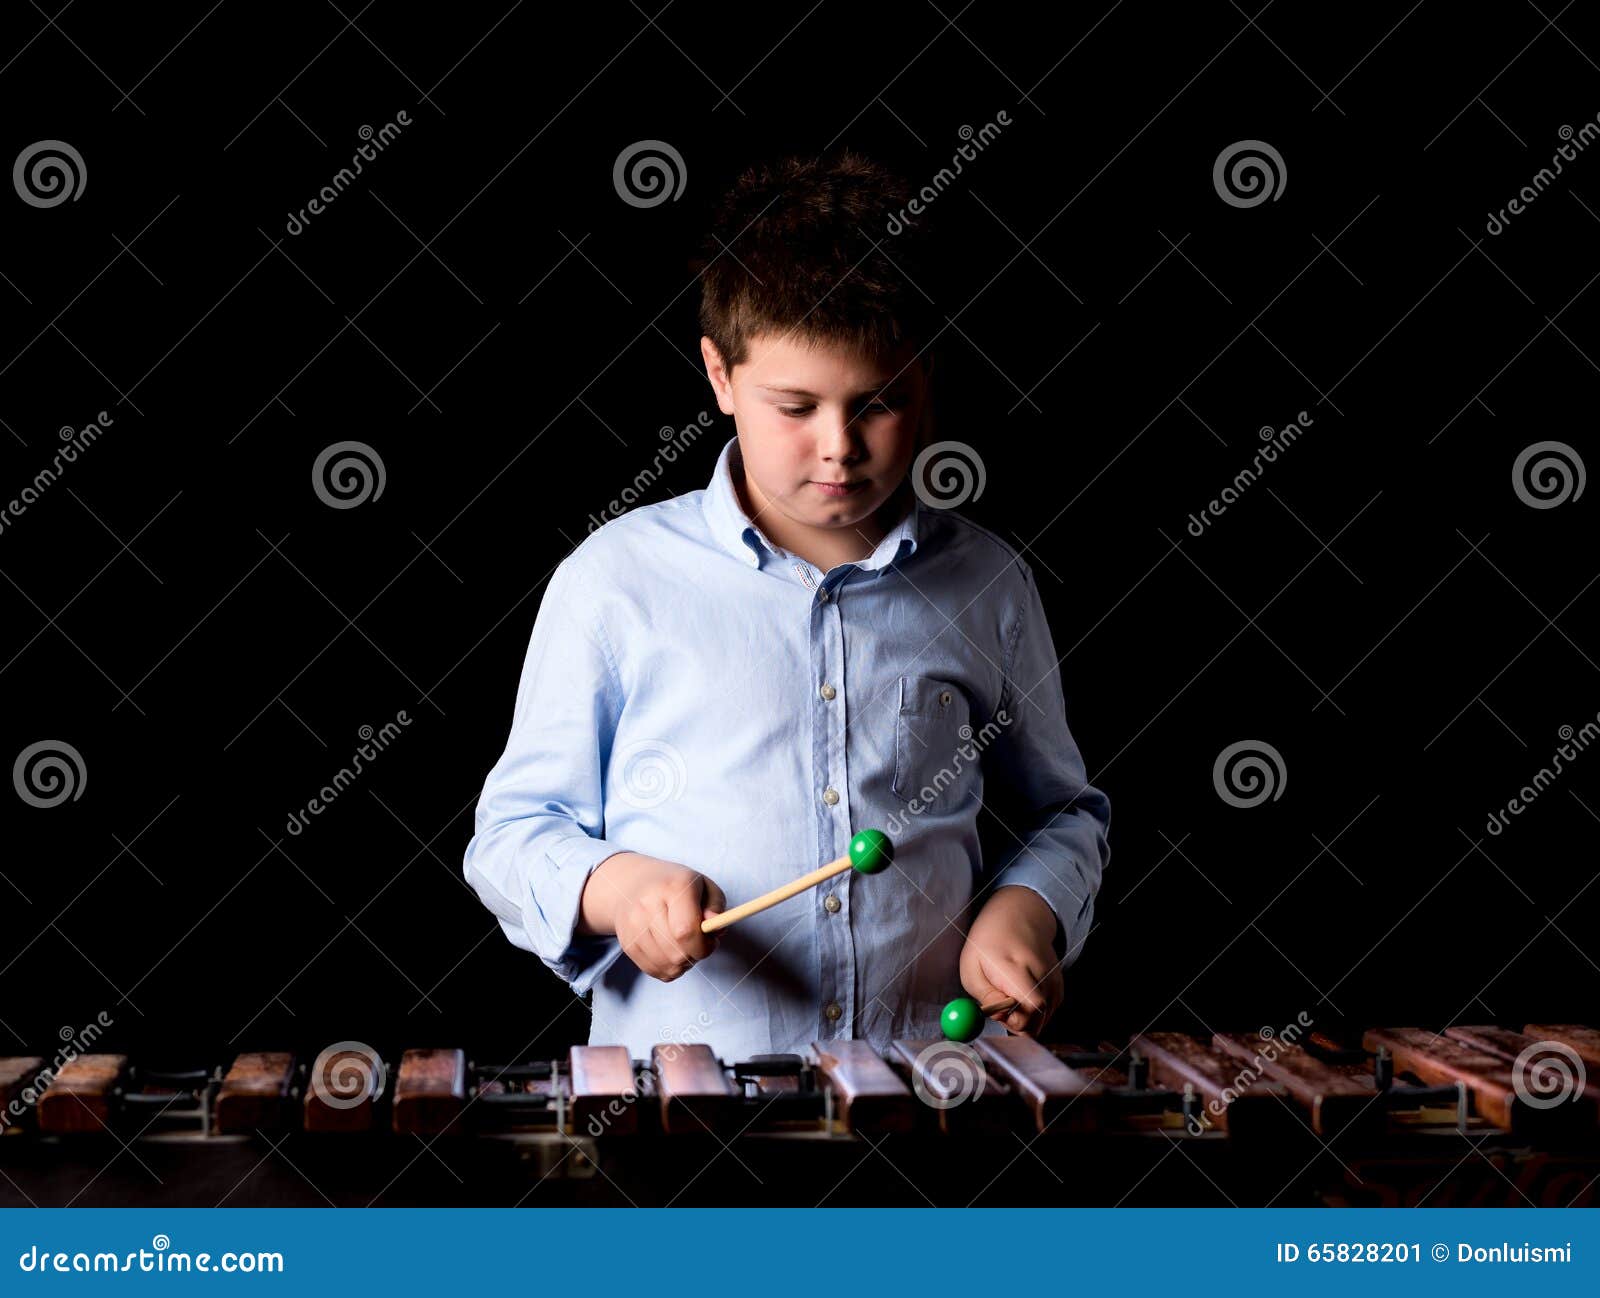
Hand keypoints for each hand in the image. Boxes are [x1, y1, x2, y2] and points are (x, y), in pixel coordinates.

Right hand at [578, 852, 726, 981]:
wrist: (632, 885)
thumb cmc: (676, 886)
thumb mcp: (704, 886)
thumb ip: (716, 907)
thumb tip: (715, 927)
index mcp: (673, 887)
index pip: (686, 931)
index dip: (703, 946)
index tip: (711, 942)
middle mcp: (648, 905)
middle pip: (677, 953)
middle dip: (695, 955)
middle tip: (698, 943)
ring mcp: (633, 925)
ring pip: (667, 965)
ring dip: (683, 963)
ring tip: (684, 946)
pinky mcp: (626, 943)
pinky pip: (654, 971)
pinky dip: (668, 968)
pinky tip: (671, 952)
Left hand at [959, 886, 1063, 1035]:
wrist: (1018, 919)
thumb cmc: (990, 944)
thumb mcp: (971, 968)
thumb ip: (986, 998)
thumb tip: (1000, 1018)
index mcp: (1018, 968)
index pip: (1030, 1009)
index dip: (1012, 1020)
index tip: (997, 1010)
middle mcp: (1043, 976)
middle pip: (1037, 1022)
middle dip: (1016, 1023)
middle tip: (1000, 1004)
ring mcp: (1054, 983)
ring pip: (1041, 1022)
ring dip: (1023, 1018)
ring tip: (1009, 994)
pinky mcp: (1059, 989)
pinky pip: (1046, 1015)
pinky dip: (1032, 1012)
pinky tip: (1020, 993)